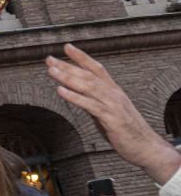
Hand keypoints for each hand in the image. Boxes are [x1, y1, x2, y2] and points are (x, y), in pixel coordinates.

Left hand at [46, 44, 180, 185]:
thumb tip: (76, 94)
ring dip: (68, 77)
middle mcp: (113, 94)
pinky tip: (61, 91)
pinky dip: (74, 97)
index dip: (82, 57)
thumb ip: (93, 101)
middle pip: (88, 75)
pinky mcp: (111, 118)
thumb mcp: (108, 111)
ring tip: (51, 71)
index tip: (67, 47)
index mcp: (113, 90)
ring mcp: (113, 105)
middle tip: (49, 59)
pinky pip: (90, 105)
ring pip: (88, 86)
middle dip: (68, 66)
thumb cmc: (126, 130)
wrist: (146, 148)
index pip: (97, 68)